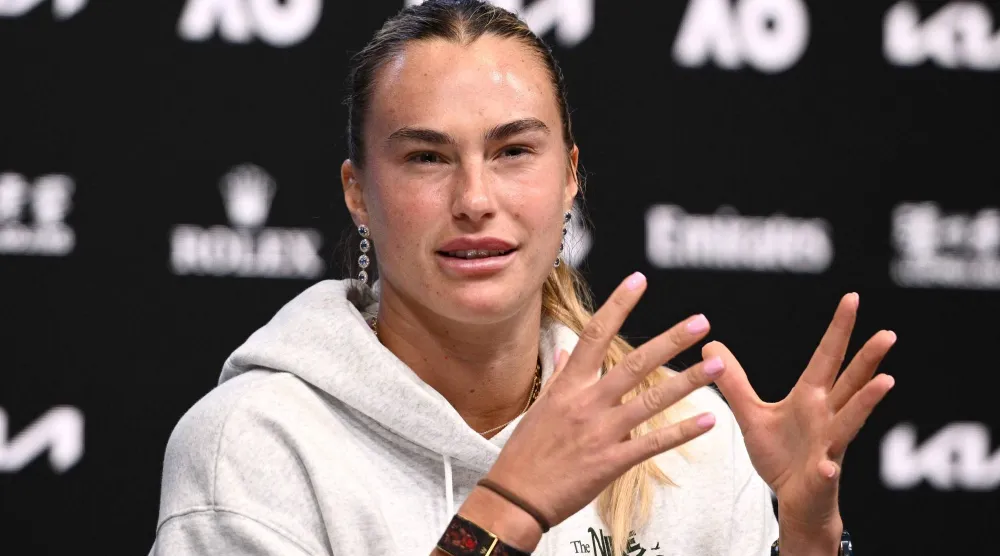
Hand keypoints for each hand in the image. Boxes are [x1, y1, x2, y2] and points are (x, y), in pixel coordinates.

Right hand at [479, 272, 725, 535]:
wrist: (516, 497)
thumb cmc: (525, 452)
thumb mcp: (539, 407)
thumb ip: (560, 377)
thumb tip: (565, 352)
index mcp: (568, 386)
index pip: (595, 334)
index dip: (618, 305)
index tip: (638, 280)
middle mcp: (587, 402)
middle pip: (635, 363)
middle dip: (671, 340)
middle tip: (701, 322)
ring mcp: (601, 432)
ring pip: (652, 400)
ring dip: (688, 381)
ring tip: (718, 364)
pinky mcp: (612, 461)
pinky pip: (653, 443)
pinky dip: (682, 432)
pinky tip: (708, 421)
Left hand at [703, 293, 895, 527]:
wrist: (794, 502)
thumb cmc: (781, 456)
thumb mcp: (751, 414)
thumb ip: (734, 382)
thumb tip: (711, 345)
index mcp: (811, 398)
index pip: (827, 357)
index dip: (839, 329)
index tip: (852, 298)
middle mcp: (827, 417)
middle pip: (850, 382)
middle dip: (868, 358)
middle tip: (887, 333)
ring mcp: (828, 446)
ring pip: (850, 422)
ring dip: (867, 402)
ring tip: (885, 382)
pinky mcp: (821, 477)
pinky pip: (826, 472)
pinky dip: (828, 469)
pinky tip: (830, 465)